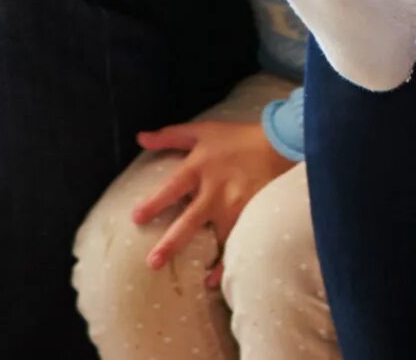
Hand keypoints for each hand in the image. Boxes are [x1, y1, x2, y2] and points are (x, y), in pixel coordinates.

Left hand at [128, 118, 292, 284]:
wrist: (280, 142)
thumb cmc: (236, 138)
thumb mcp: (202, 132)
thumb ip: (170, 136)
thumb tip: (140, 137)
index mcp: (200, 168)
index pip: (172, 187)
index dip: (154, 203)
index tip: (136, 219)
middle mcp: (216, 189)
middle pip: (191, 220)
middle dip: (172, 242)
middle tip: (153, 263)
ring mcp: (235, 204)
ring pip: (216, 236)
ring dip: (204, 260)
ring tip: (189, 282)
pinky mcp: (251, 214)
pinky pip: (237, 242)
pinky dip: (226, 264)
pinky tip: (213, 281)